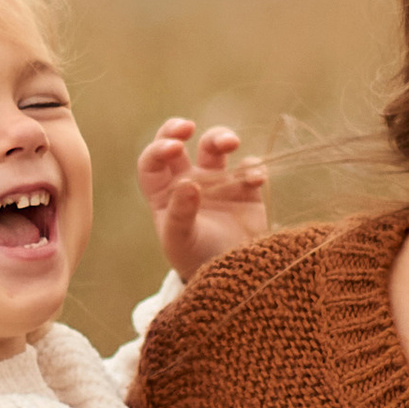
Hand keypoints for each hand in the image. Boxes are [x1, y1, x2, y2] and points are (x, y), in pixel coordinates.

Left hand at [137, 115, 270, 278]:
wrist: (234, 280)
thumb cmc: (196, 261)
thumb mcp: (181, 241)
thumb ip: (181, 213)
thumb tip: (188, 183)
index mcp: (163, 193)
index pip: (152, 162)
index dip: (159, 148)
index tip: (174, 147)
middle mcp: (187, 180)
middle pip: (178, 142)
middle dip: (179, 129)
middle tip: (188, 127)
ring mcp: (216, 182)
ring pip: (215, 146)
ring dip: (221, 137)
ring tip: (231, 143)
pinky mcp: (245, 188)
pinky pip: (249, 167)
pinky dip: (253, 168)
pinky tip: (256, 180)